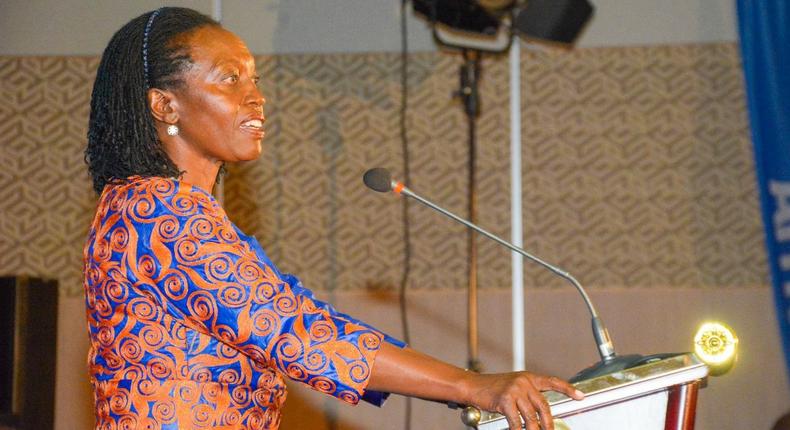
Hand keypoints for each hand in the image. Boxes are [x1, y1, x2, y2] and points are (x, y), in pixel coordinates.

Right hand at [460, 371, 583, 429]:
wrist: (472, 385)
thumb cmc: (491, 388)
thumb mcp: (513, 386)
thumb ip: (527, 394)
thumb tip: (540, 412)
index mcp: (528, 377)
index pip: (552, 381)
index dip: (568, 388)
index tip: (580, 396)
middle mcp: (524, 382)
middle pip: (543, 406)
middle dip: (549, 423)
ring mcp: (514, 390)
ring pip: (531, 417)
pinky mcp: (505, 400)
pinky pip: (516, 421)